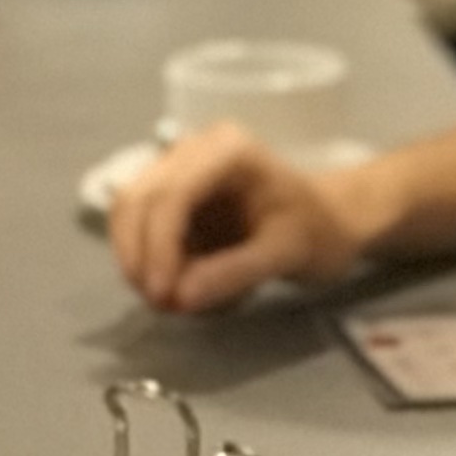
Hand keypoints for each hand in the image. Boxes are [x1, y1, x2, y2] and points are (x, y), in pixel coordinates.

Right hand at [105, 126, 363, 313]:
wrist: (327, 221)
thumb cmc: (317, 231)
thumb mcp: (287, 254)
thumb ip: (235, 273)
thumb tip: (179, 297)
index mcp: (228, 151)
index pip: (172, 194)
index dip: (157, 245)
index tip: (162, 294)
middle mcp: (193, 149)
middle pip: (138, 199)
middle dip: (141, 257)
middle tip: (163, 306)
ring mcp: (176, 168)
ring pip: (127, 212)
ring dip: (137, 259)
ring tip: (169, 300)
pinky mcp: (168, 193)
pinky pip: (137, 225)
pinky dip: (145, 258)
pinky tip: (175, 283)